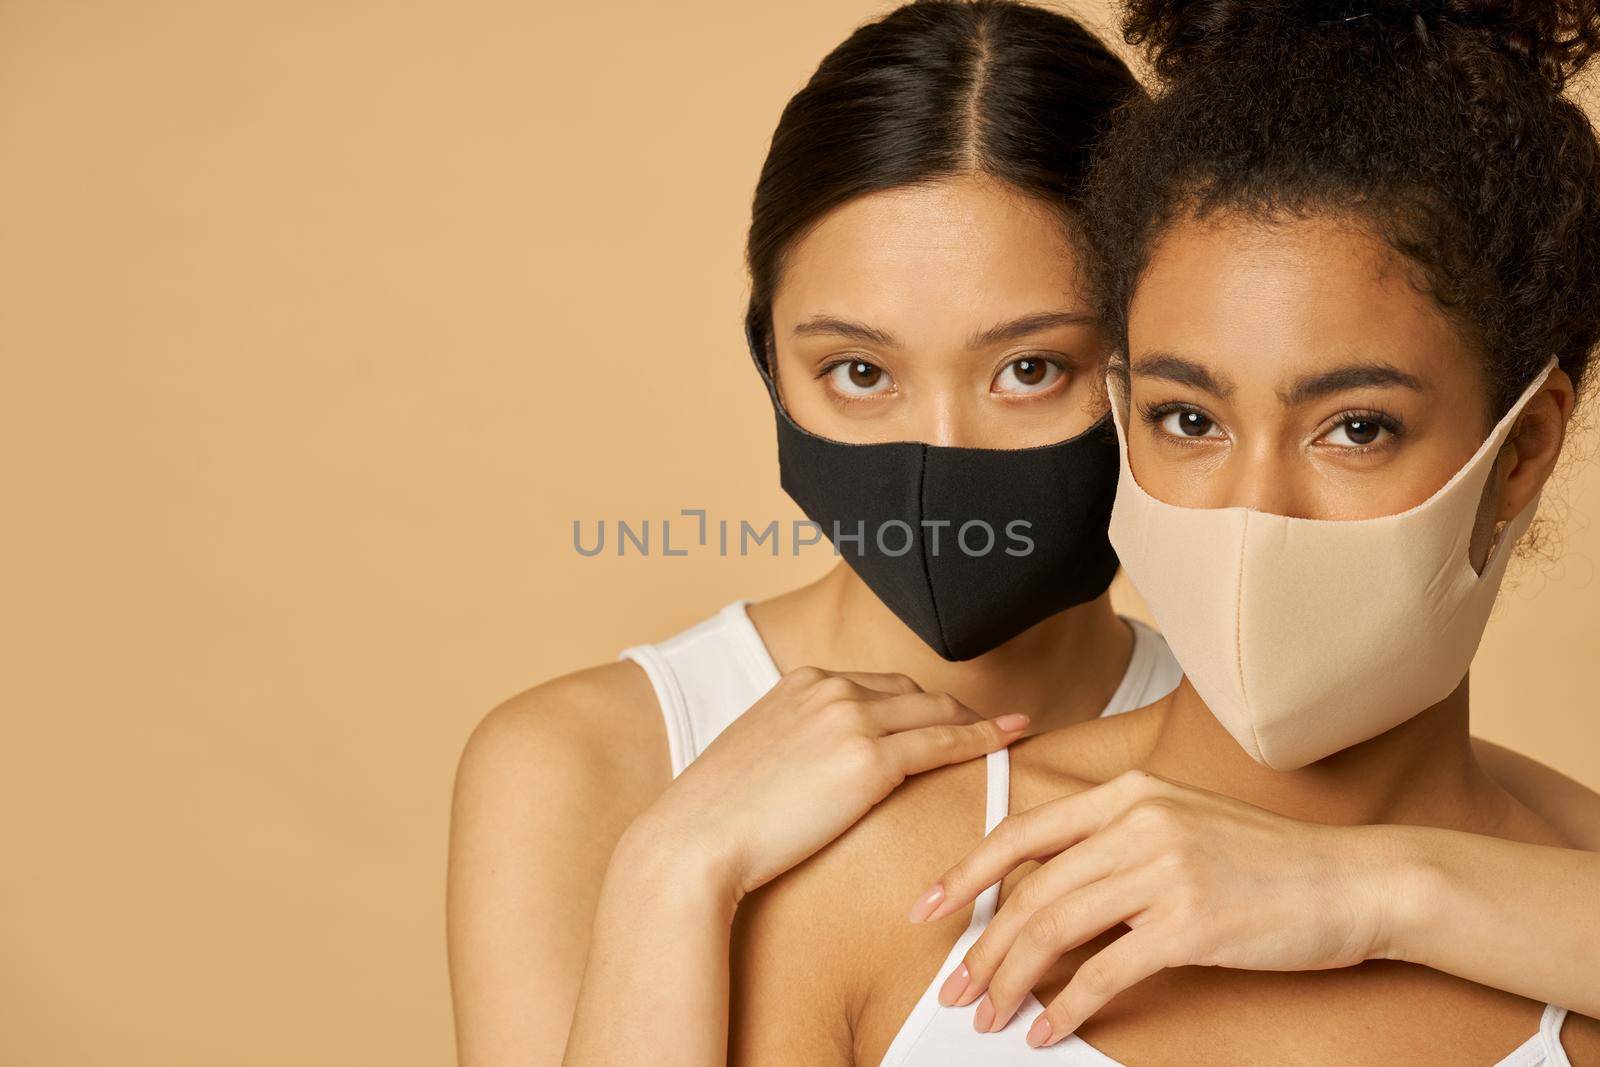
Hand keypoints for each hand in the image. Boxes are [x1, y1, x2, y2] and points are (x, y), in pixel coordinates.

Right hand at [632, 666, 1029, 903]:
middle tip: (985, 726)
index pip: (877, 685)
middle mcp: (828, 688)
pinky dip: (982, 740)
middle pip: (912, 693)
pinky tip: (1007, 741)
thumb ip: (794, 744)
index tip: (939, 717)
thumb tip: (815, 767)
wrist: (693, 843)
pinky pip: (943, 745)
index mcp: (799, 682)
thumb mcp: (757, 756)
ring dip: (974, 723)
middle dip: (950, 711)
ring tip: (1007, 731)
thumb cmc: (717, 817)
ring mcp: (850, 718)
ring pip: (935, 713)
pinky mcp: (869, 759)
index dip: (915, 705)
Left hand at [905, 769, 1392, 1047]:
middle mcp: (1138, 820)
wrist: (1356, 880)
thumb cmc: (1266, 860)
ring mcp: (1164, 868)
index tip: (927, 909)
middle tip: (956, 987)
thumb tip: (1045, 891)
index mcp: (1127, 793)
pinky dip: (1064, 1006)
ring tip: (989, 1014)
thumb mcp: (1181, 823)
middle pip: (1029, 891)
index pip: (1021, 832)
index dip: (965, 874)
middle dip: (981, 946)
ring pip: (1054, 929)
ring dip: (1010, 980)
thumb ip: (1114, 842)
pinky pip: (1103, 971)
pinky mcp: (1190, 922)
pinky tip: (1046, 1028)